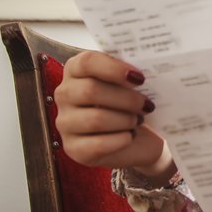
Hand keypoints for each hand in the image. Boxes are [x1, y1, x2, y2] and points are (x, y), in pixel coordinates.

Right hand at [54, 51, 173, 181]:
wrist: (135, 138)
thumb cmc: (130, 103)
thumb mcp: (129, 83)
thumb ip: (130, 73)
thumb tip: (146, 71)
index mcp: (76, 70)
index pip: (86, 62)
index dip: (114, 68)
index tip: (139, 78)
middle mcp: (65, 94)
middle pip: (91, 90)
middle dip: (126, 99)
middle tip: (147, 104)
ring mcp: (65, 123)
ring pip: (95, 119)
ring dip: (125, 120)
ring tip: (138, 120)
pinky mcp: (73, 149)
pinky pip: (98, 144)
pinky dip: (121, 139)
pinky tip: (130, 136)